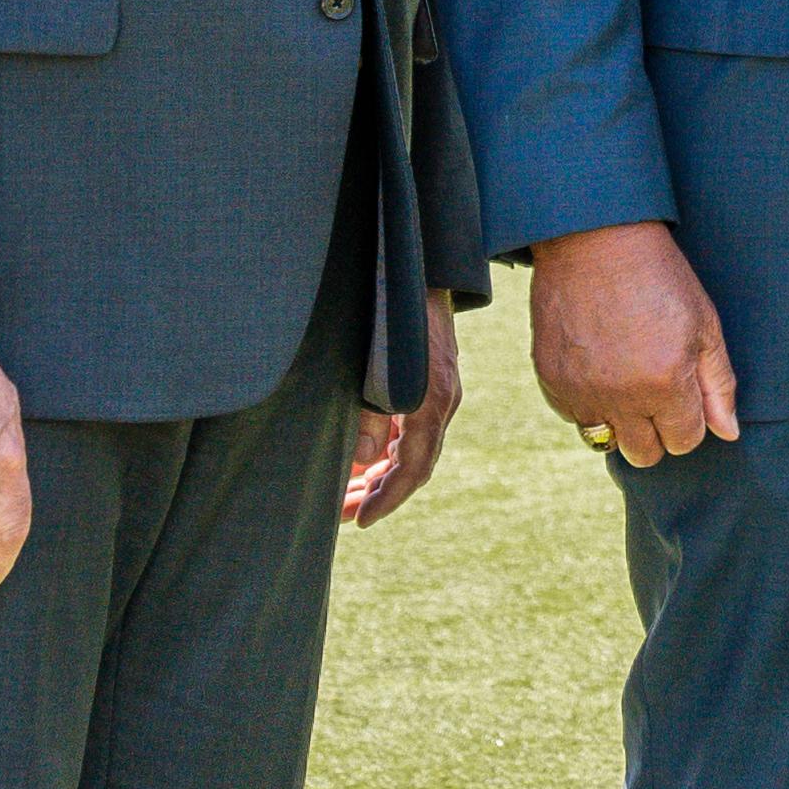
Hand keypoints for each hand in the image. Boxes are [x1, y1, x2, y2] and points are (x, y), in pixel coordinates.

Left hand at [343, 294, 466, 526]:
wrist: (422, 267)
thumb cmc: (391, 312)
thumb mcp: (370, 366)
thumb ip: (367, 415)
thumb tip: (363, 462)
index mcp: (431, 401)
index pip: (413, 469)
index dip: (387, 499)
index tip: (360, 521)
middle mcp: (443, 401)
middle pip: (414, 465)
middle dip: (379, 494)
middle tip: (345, 516)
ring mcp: (442, 391)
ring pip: (414, 448)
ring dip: (382, 474)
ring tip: (350, 495)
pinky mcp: (435, 381)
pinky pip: (415, 428)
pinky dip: (390, 449)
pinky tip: (366, 460)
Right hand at [529, 224, 737, 465]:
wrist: (594, 239)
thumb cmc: (659, 277)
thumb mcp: (704, 324)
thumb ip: (719, 385)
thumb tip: (728, 433)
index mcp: (665, 384)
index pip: (685, 441)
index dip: (690, 419)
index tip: (684, 390)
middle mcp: (621, 397)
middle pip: (645, 454)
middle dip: (657, 431)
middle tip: (656, 389)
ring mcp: (581, 391)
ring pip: (606, 441)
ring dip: (620, 420)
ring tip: (626, 377)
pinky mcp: (551, 380)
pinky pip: (574, 416)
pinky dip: (588, 401)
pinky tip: (598, 365)